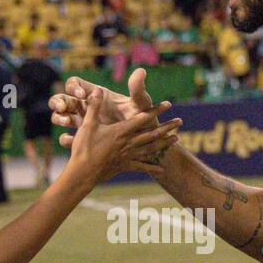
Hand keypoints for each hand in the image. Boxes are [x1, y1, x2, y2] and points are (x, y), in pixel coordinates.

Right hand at [65, 88, 181, 184]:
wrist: (82, 173)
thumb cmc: (84, 148)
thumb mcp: (87, 125)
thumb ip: (94, 106)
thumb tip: (98, 89)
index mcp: (121, 132)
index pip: (143, 118)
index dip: (156, 110)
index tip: (168, 104)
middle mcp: (128, 143)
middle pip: (152, 134)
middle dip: (167, 127)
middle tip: (180, 121)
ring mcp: (128, 156)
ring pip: (151, 149)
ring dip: (164, 144)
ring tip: (176, 139)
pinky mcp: (124, 166)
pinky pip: (141, 166)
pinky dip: (152, 167)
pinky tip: (162, 170)